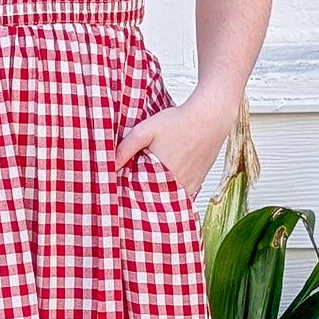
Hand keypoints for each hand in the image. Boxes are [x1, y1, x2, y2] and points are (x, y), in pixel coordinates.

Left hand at [114, 93, 233, 200]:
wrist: (210, 118)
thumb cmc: (179, 121)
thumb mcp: (145, 130)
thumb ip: (125, 148)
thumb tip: (109, 165)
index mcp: (161, 175)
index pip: (139, 197)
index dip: (128, 197)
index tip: (118, 196)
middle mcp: (177, 185)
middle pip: (154, 201)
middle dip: (141, 199)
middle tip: (129, 196)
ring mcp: (189, 186)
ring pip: (168, 200)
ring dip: (157, 198)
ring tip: (145, 192)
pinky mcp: (197, 183)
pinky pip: (180, 196)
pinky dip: (170, 194)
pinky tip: (161, 188)